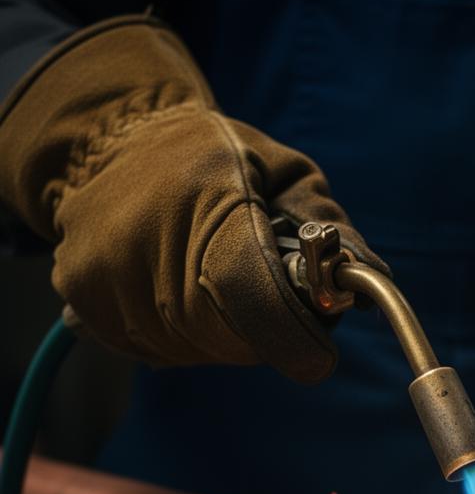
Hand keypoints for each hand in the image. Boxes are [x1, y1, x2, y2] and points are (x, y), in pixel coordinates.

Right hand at [0, 17, 386, 383]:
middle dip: (268, 334)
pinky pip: (159, 350)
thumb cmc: (217, 157)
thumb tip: (373, 278)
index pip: (254, 299)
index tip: (318, 356)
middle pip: (231, 338)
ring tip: (217, 281)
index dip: (294, 339)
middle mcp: (147, 242)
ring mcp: (107, 275)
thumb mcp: (285, 171)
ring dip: (225, 335)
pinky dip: (185, 336)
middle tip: (270, 300)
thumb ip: (331, 226)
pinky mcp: (82, 298)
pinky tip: (181, 290)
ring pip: (196, 350)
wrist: (111, 137)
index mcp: (210, 200)